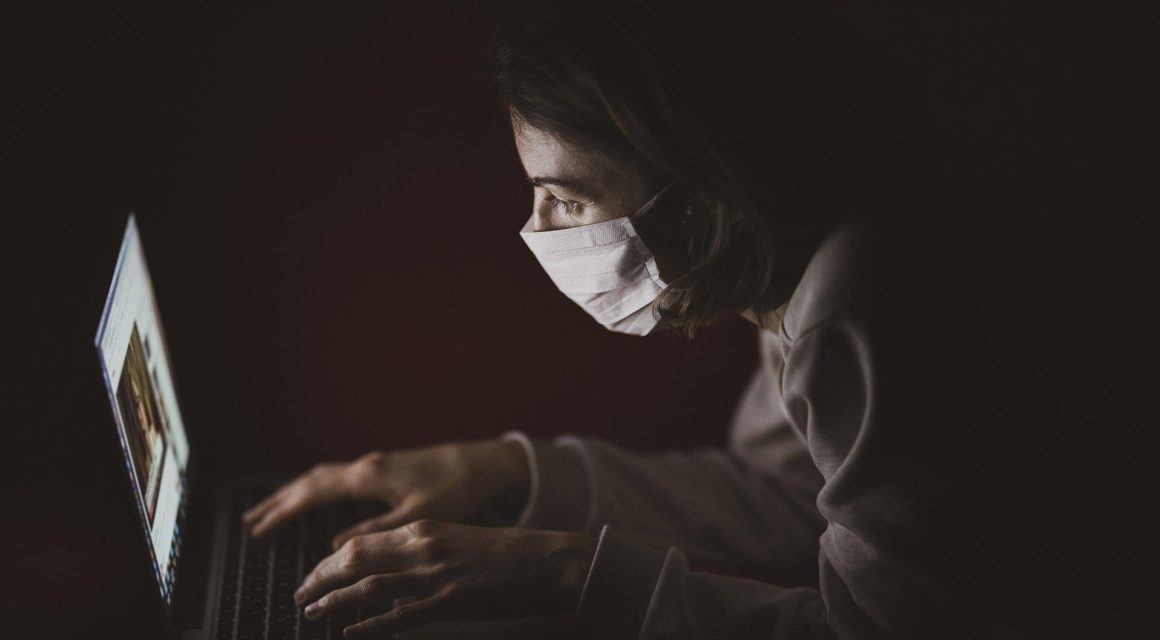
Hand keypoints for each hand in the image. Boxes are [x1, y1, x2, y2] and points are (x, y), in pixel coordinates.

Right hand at [242, 439, 529, 545]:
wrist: (482, 462)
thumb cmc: (455, 490)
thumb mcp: (418, 517)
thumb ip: (376, 532)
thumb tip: (336, 544)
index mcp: (368, 478)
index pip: (312, 495)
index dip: (283, 514)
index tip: (258, 531)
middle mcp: (365, 466)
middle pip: (310, 482)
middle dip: (279, 502)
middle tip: (250, 522)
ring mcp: (374, 464)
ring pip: (322, 476)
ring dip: (295, 492)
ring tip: (272, 509)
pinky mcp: (384, 468)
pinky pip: (337, 475)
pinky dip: (316, 486)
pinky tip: (315, 496)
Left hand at [294, 520, 595, 637]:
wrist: (548, 561)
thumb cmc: (506, 555)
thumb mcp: (456, 542)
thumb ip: (422, 551)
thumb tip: (387, 569)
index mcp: (424, 529)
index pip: (361, 542)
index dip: (328, 561)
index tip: (313, 575)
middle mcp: (423, 547)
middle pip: (354, 559)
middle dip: (320, 578)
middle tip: (300, 595)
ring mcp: (435, 575)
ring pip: (368, 586)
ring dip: (333, 601)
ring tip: (312, 612)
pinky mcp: (450, 601)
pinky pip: (399, 616)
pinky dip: (369, 625)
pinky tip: (350, 632)